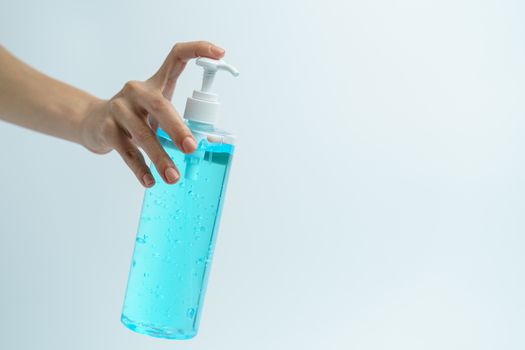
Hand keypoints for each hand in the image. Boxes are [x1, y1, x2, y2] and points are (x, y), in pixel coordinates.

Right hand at [80, 41, 224, 186]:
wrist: (93, 122)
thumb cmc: (135, 116)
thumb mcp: (156, 110)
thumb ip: (179, 120)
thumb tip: (209, 144)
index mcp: (154, 83)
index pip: (177, 57)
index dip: (198, 50)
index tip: (220, 53)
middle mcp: (136, 91)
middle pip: (160, 105)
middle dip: (177, 129)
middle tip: (191, 148)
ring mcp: (119, 109)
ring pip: (142, 134)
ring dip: (160, 158)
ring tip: (173, 177)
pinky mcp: (106, 128)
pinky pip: (126, 151)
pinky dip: (140, 168)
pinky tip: (150, 181)